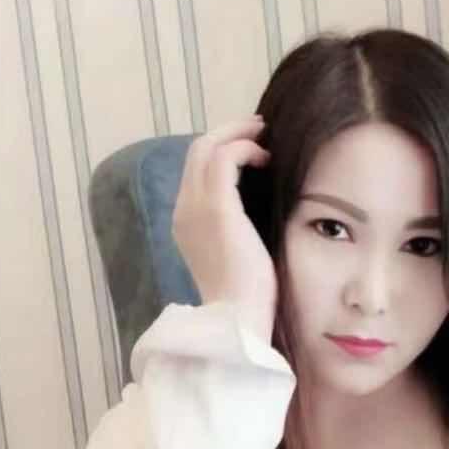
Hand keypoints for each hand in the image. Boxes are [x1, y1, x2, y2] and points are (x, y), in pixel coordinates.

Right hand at [171, 117, 276, 345]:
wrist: (238, 319)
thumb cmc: (247, 296)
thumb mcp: (240, 252)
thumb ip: (241, 225)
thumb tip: (264, 202)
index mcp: (186, 222)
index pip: (196, 171)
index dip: (222, 150)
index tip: (252, 147)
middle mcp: (183, 210)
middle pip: (197, 151)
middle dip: (228, 132)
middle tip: (259, 129)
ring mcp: (195, 207)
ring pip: (207, 146)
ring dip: (237, 133)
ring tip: (264, 134)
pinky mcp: (217, 207)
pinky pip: (225, 157)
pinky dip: (244, 148)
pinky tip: (265, 157)